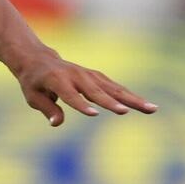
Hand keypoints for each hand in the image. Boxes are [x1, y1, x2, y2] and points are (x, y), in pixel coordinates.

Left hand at [12, 53, 156, 126]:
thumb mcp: (33, 96)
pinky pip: (115, 87)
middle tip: (127, 112)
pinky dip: (129, 95)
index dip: (81, 105)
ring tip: (151, 109)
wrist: (39, 60)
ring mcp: (89, 75)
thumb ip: (46, 109)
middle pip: (97, 91)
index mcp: (57, 80)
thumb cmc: (33, 82)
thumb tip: (56, 123)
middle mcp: (76, 76)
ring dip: (132, 99)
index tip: (94, 114)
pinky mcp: (97, 77)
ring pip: (113, 88)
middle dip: (112, 103)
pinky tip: (144, 105)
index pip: (70, 95)